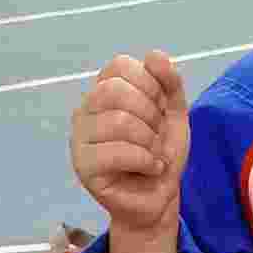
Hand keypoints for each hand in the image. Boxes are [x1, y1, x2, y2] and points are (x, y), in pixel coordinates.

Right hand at [71, 51, 188, 233]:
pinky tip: (150, 169)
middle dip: (149, 113)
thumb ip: (169, 83)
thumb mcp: (173, 114)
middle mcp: (85, 111)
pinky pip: (117, 152)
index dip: (150, 84)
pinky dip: (146, 160)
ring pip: (118, 122)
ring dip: (150, 141)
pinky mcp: (83, 167)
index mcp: (103, 92)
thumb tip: (154, 54)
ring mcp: (79, 139)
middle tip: (156, 136)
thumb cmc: (160, 154)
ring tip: (153, 155)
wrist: (159, 198)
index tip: (160, 109)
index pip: (120, 66)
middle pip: (114, 90)